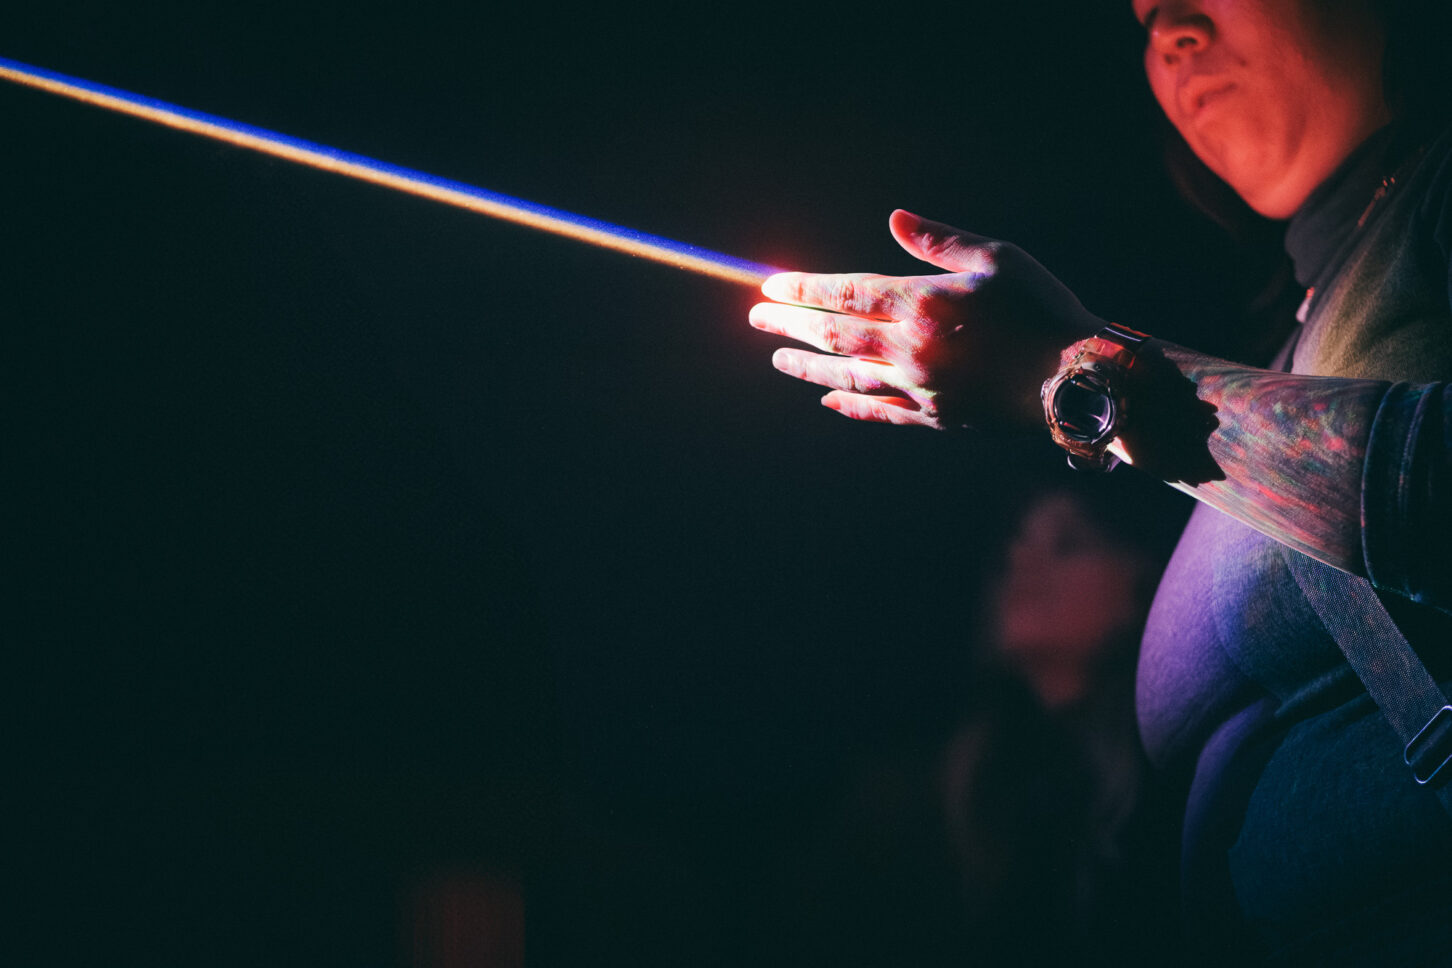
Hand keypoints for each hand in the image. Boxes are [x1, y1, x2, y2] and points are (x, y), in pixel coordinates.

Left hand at [750, 210, 1102, 431]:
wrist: (1077, 378)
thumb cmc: (1042, 308)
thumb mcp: (996, 258)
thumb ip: (939, 241)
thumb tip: (894, 216)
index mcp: (922, 303)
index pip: (844, 294)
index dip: (803, 289)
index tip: (769, 286)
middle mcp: (911, 349)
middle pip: (835, 336)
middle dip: (791, 325)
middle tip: (756, 319)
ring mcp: (921, 388)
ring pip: (848, 377)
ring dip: (808, 367)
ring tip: (779, 359)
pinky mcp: (937, 417)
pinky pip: (882, 413)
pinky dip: (851, 405)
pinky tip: (829, 398)